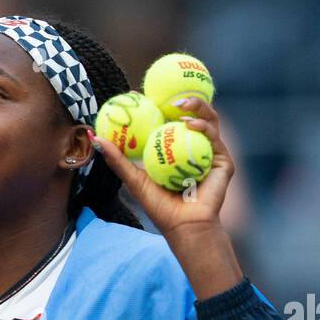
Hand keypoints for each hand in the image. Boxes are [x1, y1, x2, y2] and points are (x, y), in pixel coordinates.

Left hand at [93, 97, 232, 237]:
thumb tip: (96, 138)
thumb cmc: (160, 207)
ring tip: (180, 105)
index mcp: (176, 149)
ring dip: (197, 107)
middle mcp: (195, 147)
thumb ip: (118, 160)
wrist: (184, 226)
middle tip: (165, 94)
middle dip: (182, 98)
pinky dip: (203, 127)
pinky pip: (214, 138)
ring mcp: (211, 153)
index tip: (142, 94)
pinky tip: (191, 124)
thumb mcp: (134, 179)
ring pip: (208, 120)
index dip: (159, 105)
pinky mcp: (224, 161)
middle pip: (191, 116)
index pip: (169, 121)